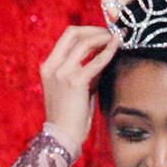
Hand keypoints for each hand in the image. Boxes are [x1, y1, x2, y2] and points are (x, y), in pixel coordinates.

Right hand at [40, 25, 120, 147]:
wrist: (63, 136)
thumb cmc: (71, 115)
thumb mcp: (76, 87)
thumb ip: (86, 70)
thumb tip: (104, 55)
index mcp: (49, 66)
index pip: (67, 37)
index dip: (87, 30)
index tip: (102, 33)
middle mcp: (52, 66)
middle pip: (73, 33)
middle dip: (94, 29)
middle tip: (111, 34)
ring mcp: (61, 73)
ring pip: (84, 43)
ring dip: (103, 38)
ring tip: (117, 39)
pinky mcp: (74, 82)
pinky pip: (95, 61)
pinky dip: (108, 51)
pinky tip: (118, 46)